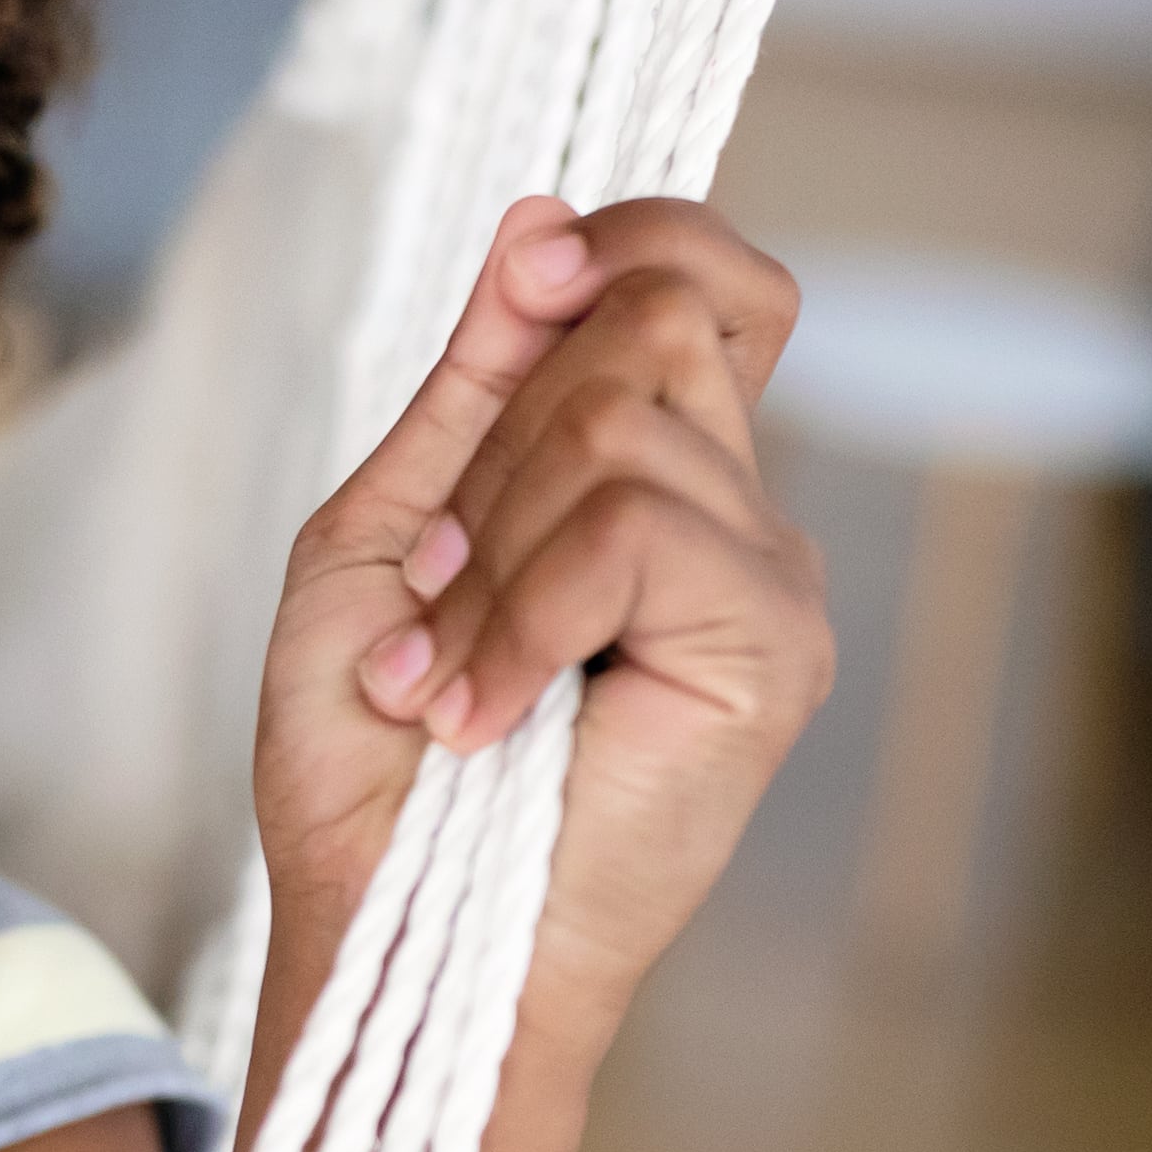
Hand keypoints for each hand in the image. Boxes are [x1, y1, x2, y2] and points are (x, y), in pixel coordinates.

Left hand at [252, 193, 830, 1030]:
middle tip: (435, 596)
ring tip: (446, 678)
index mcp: (653, 475)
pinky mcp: (775, 649)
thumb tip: (538, 224)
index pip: (707, 280)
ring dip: (484, 556)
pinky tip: (479, 712)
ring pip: (619, 423)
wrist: (388, 928)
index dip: (628, 242)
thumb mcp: (387, 535)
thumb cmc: (375, 763)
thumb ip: (475, 387)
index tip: (530, 282)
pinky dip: (518, 617)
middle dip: (494, 448)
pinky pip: (632, 531)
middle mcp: (734, 511)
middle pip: (648, 322)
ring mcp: (771, 578)